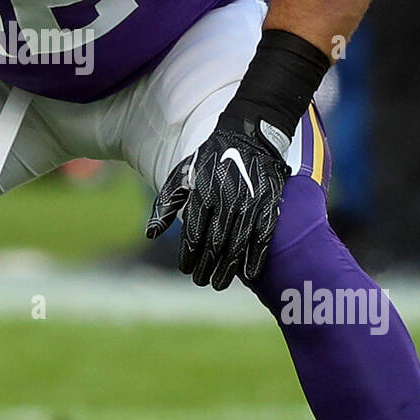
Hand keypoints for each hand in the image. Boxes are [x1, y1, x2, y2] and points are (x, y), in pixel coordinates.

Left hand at [146, 116, 290, 288]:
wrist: (248, 136)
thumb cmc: (210, 159)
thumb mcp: (182, 176)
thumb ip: (166, 204)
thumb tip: (150, 234)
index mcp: (202, 194)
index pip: (193, 234)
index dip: (188, 256)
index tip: (185, 269)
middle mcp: (226, 200)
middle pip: (215, 244)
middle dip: (206, 267)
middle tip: (201, 281)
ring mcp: (250, 203)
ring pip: (237, 245)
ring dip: (228, 269)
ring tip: (219, 283)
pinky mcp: (268, 204)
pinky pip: (263, 237)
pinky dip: (255, 257)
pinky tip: (248, 273)